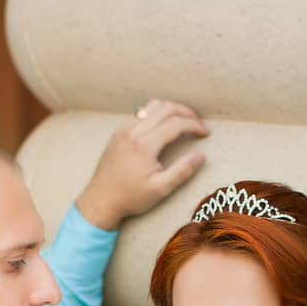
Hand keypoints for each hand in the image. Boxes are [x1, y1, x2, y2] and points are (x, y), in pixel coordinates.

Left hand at [74, 99, 208, 230]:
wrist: (101, 199)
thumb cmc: (130, 197)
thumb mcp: (160, 189)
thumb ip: (182, 171)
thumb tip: (201, 156)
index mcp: (145, 145)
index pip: (176, 124)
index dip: (194, 125)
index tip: (205, 133)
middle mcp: (133, 132)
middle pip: (165, 108)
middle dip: (186, 112)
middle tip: (198, 123)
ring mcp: (124, 129)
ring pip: (151, 105)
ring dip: (171, 108)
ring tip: (183, 120)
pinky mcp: (118, 132)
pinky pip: (139, 112)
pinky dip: (155, 112)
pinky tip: (162, 124)